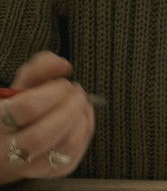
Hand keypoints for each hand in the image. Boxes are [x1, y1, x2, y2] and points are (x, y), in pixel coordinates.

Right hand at [0, 51, 95, 183]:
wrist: (8, 142)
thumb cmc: (18, 107)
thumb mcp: (24, 83)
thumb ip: (41, 67)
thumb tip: (63, 65)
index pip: (25, 109)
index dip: (52, 92)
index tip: (63, 83)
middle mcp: (8, 149)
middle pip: (41, 136)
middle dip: (69, 109)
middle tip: (77, 93)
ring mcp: (29, 165)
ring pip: (63, 148)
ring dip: (81, 120)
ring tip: (80, 103)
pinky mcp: (50, 172)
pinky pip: (74, 155)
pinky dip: (87, 130)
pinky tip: (82, 116)